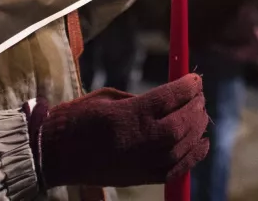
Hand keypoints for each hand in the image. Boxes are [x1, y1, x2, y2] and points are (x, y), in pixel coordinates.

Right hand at [30, 74, 209, 187]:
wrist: (55, 155)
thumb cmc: (77, 119)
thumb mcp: (108, 98)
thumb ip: (139, 99)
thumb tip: (168, 98)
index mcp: (128, 115)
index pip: (170, 98)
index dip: (188, 87)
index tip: (195, 79)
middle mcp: (140, 140)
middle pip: (181, 122)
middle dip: (195, 107)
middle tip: (199, 96)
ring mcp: (142, 162)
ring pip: (183, 145)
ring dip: (197, 129)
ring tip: (201, 115)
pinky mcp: (141, 179)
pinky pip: (176, 169)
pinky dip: (193, 156)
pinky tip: (202, 143)